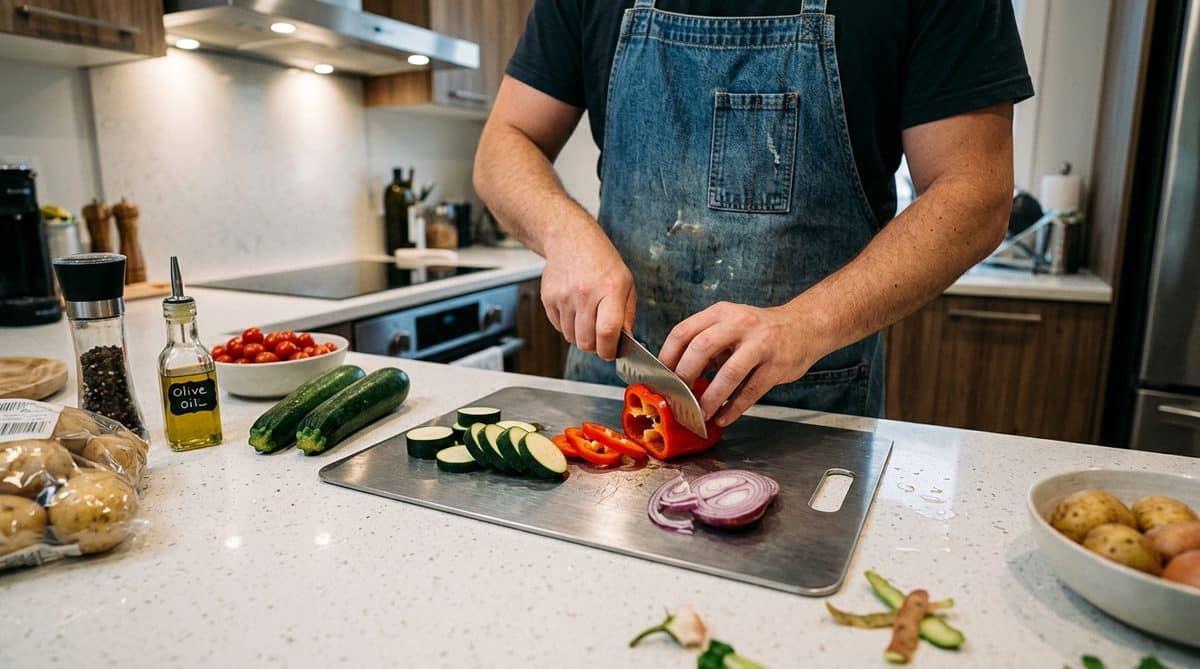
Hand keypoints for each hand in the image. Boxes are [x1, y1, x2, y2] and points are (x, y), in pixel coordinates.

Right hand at [541, 228, 635, 359]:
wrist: (570, 239)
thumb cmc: (602, 261)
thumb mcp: (626, 283)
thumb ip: (627, 315)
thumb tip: (625, 341)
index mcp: (610, 289)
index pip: (607, 331)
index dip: (609, 350)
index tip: (611, 352)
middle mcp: (585, 294)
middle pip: (586, 342)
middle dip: (595, 346)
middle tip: (600, 336)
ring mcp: (564, 297)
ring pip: (571, 338)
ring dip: (581, 335)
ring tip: (587, 316)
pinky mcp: (548, 299)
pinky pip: (558, 327)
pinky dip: (567, 325)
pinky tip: (574, 309)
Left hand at [658, 301, 823, 426]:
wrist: (804, 326)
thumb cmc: (758, 331)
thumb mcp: (729, 325)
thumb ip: (705, 344)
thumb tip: (675, 376)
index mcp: (720, 313)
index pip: (683, 332)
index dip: (667, 357)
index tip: (659, 378)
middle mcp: (739, 323)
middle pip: (701, 348)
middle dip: (685, 377)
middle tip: (677, 398)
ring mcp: (761, 343)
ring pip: (729, 372)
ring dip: (711, 397)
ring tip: (700, 414)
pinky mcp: (777, 365)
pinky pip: (751, 390)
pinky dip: (734, 408)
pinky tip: (723, 418)